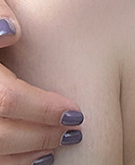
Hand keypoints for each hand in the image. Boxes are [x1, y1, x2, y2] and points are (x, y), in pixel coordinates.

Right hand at [0, 6, 82, 164]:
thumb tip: (13, 33)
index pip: (7, 99)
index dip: (42, 109)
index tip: (75, 111)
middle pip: (0, 134)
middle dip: (41, 135)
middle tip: (75, 130)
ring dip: (28, 153)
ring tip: (61, 142)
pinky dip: (14, 162)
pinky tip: (39, 156)